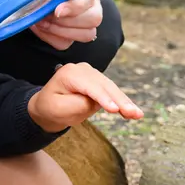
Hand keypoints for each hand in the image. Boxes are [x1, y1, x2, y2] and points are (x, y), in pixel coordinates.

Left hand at [0, 0, 101, 49]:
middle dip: (67, 21)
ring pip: (85, 35)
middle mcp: (90, 1)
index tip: (56, 10)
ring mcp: (81, 20)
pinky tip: (38, 25)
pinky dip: (49, 37)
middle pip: (94, 19)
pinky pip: (65, 43)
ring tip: (40, 19)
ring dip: (58, 30)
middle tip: (45, 14)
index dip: (76, 7)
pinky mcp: (68, 34)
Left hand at [27, 62, 142, 132]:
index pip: (90, 87)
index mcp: (70, 74)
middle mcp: (82, 69)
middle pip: (104, 86)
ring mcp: (92, 74)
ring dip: (125, 102)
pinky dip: (122, 102)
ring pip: (112, 88)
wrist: (47, 106)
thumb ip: (78, 104)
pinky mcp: (98, 82)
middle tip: (133, 114)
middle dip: (120, 101)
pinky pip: (112, 92)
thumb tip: (97, 103)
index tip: (114, 110)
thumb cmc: (50, 109)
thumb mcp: (59, 109)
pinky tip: (133, 111)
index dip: (103, 98)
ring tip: (137, 114)